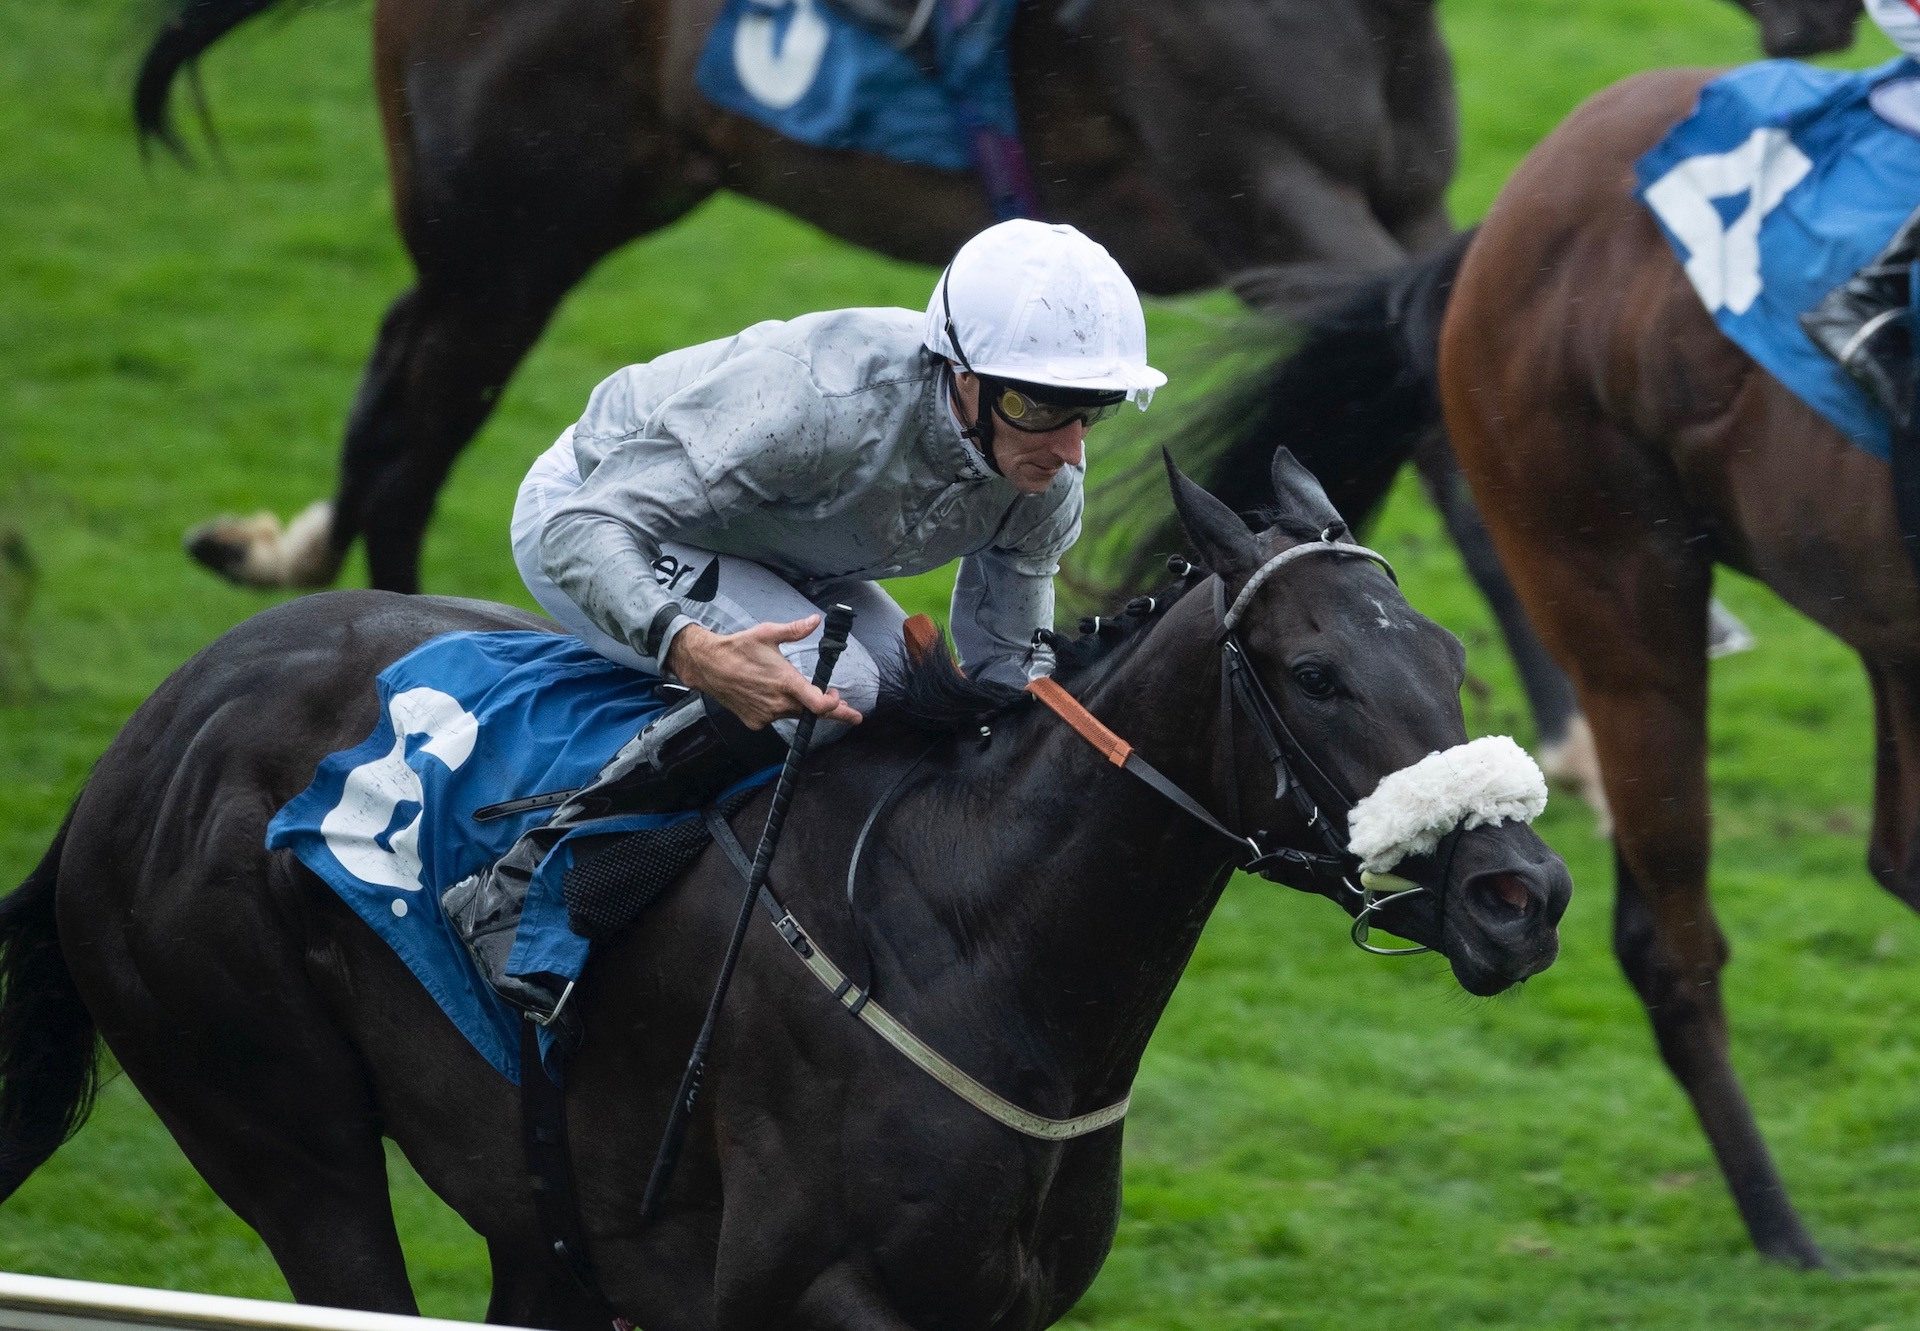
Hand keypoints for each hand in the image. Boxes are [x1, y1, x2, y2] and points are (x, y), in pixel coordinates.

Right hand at [664, 617, 862, 729]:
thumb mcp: (768, 633)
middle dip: (827, 709)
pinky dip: (778, 709)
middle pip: (809, 712)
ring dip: (799, 706)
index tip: (841, 701)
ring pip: (791, 714)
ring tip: (795, 691)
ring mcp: (765, 714)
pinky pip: (774, 718)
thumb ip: (795, 630)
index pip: (819, 705)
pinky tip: (769, 694)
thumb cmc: (738, 648)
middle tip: (844, 708)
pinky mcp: (755, 721)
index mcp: (786, 682)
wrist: (707, 664)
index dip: (836, 708)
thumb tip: (814, 621)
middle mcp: (778, 702)